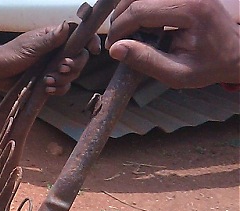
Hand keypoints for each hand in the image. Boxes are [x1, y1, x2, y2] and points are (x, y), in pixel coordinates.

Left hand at [0, 23, 101, 93]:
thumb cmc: (10, 54)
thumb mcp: (31, 46)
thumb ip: (50, 39)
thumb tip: (66, 26)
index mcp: (56, 38)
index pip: (80, 36)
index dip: (90, 41)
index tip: (93, 50)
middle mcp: (58, 52)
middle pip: (80, 58)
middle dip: (74, 66)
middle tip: (60, 69)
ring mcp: (53, 67)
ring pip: (72, 75)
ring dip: (63, 80)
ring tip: (47, 81)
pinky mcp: (48, 81)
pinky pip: (62, 87)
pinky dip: (57, 90)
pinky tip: (46, 90)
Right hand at [106, 0, 239, 87]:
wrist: (235, 53)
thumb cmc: (209, 66)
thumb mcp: (177, 73)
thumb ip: (146, 61)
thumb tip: (115, 49)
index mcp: (191, 10)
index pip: (140, 10)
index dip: (119, 29)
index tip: (112, 47)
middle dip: (120, 19)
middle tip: (116, 41)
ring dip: (128, 10)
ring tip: (127, 33)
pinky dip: (140, 7)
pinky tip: (141, 24)